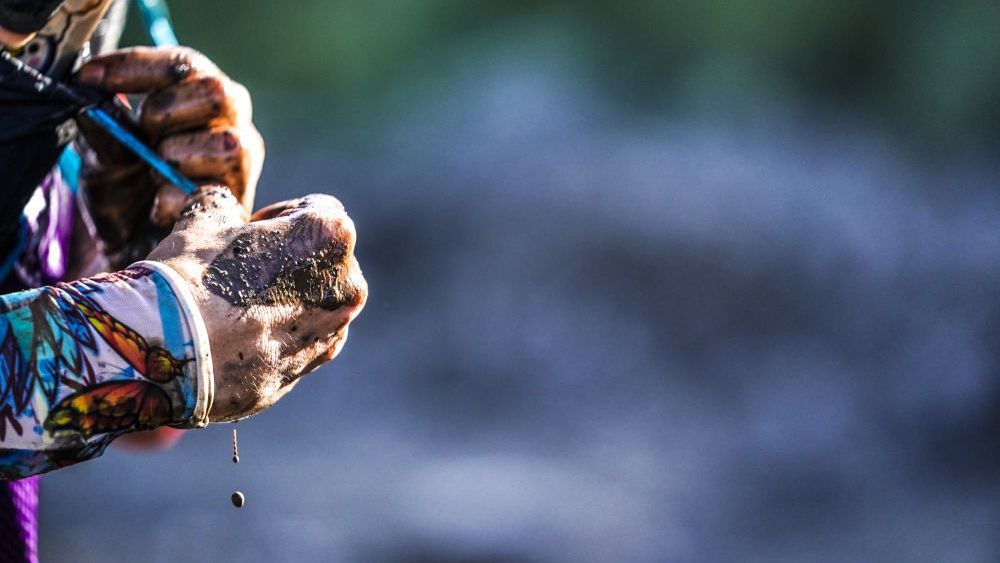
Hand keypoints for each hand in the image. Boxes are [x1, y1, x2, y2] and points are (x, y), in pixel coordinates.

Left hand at [75, 46, 263, 268]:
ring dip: (175, 158)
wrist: (138, 250)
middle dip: (165, 112)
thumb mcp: (105, 156)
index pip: (183, 64)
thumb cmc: (127, 194)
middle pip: (215, 92)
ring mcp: (243, 163)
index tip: (89, 79)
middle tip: (142, 136)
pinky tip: (160, 206)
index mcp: (201, 98)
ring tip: (155, 175)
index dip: (136, 67)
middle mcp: (233, 123)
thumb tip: (89, 98)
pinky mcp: (240, 202)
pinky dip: (173, 198)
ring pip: (225, 143)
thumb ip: (105, 129)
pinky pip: (214, 190)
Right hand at [147, 186, 366, 420]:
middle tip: (241, 268)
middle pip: (322, 258)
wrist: (171, 352)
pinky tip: (241, 335)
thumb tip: (219, 201)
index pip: (317, 209)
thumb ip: (221, 202)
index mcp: (331, 236)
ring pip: (317, 300)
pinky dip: (281, 333)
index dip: (279, 216)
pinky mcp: (314, 364)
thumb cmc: (190, 275)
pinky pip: (303, 338)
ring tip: (236, 305)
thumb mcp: (203, 220)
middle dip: (289, 258)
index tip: (249, 229)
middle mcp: (347, 284)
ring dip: (288, 297)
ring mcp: (334, 329)